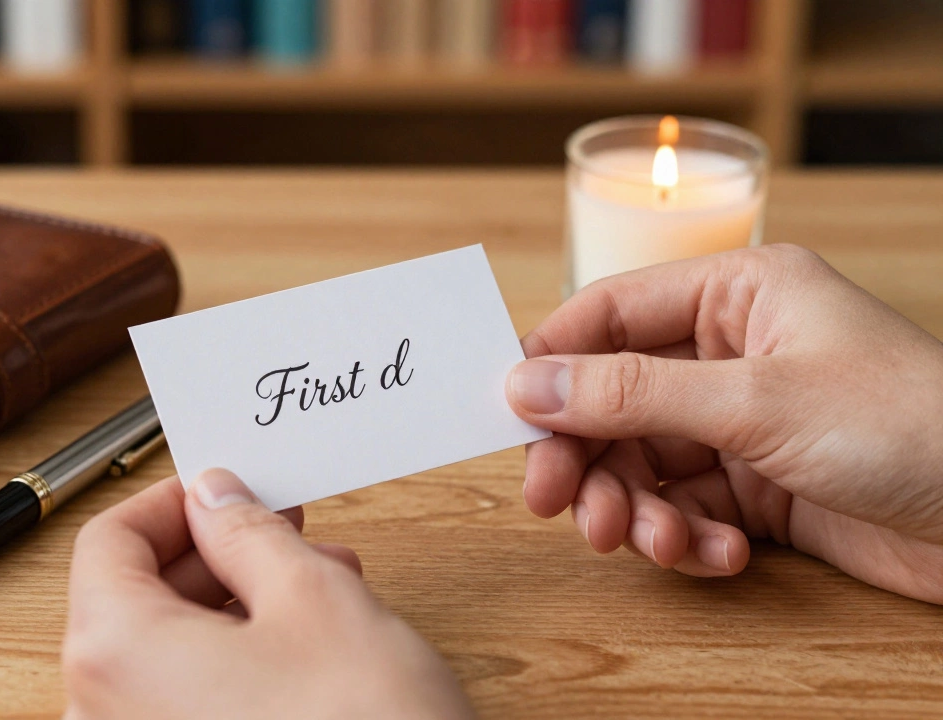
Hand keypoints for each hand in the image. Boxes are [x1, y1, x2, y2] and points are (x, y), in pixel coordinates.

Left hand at [62, 470, 474, 719]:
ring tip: (321, 587)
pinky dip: (237, 666)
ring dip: (237, 608)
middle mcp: (105, 715)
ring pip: (169, 655)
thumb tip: (215, 497)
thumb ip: (249, 532)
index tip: (223, 486)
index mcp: (116, 653)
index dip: (171, 500)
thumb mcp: (315, 597)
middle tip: (286, 529)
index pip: (108, 541)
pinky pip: (188, 704)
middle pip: (135, 600)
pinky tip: (309, 653)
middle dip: (218, 556)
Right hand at [507, 244, 942, 602]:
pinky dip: (690, 536)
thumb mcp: (754, 403)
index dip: (554, 363)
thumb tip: (525, 383)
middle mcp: (734, 352)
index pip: (611, 315)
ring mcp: (746, 421)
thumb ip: (630, 394)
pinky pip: (687, 506)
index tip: (509, 416)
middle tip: (558, 505)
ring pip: (644, 461)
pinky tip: (721, 555)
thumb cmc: (907, 427)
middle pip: (616, 399)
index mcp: (738, 295)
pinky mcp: (760, 484)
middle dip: (589, 457)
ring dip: (637, 509)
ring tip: (653, 544)